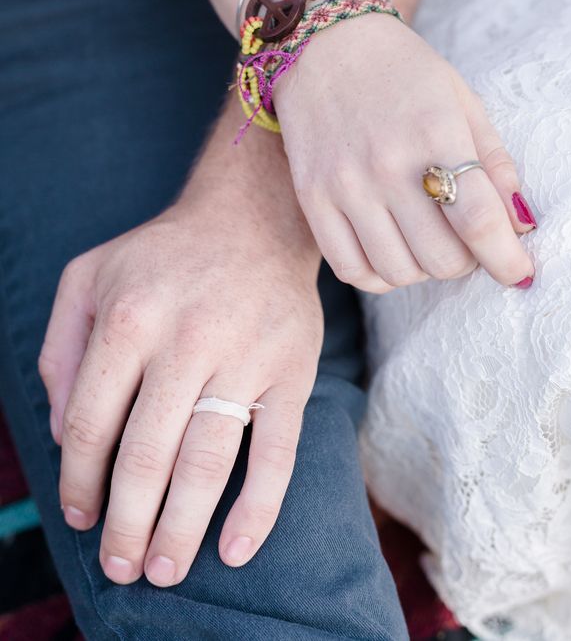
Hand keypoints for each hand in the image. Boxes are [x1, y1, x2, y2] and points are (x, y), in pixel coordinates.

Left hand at [39, 193, 321, 585]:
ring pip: (206, 463)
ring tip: (163, 571)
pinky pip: (277, 452)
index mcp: (129, 318)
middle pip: (147, 457)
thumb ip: (60, 349)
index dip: (80, 483)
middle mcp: (185, 339)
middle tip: (120, 567)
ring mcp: (245, 357)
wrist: (254, 219)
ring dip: (180, 530)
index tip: (81, 518)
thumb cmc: (164, 255)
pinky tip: (235, 548)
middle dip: (126, 525)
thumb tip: (67, 433)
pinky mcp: (292, 371)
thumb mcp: (88, 277)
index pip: (93, 425)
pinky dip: (257, 508)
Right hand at [273, 14, 535, 292]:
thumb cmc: (401, 70)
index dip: (506, 259)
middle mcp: (386, 164)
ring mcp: (344, 185)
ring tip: (426, 240)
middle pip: (442, 259)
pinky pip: (351, 269)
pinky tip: (391, 250)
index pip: (478, 222)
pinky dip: (380, 275)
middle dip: (467, 261)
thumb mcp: (461, 99)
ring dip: (424, 269)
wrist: (322, 43)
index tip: (517, 272)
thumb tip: (519, 224)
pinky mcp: (312, 198)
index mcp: (434, 132)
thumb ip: (494, 162)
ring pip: (399, 272)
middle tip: (464, 239)